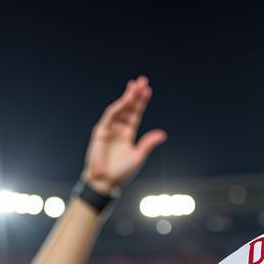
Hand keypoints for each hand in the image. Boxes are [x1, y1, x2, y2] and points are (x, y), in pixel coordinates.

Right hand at [82, 76, 166, 193]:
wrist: (106, 182)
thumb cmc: (121, 172)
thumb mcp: (138, 156)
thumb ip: (148, 143)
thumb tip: (162, 134)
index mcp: (128, 134)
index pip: (135, 114)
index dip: (141, 102)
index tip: (148, 90)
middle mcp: (118, 129)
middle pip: (128, 108)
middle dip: (134, 95)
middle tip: (142, 81)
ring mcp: (109, 129)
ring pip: (119, 109)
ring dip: (126, 98)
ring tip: (134, 86)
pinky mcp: (100, 132)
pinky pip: (110, 116)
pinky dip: (117, 107)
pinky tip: (125, 100)